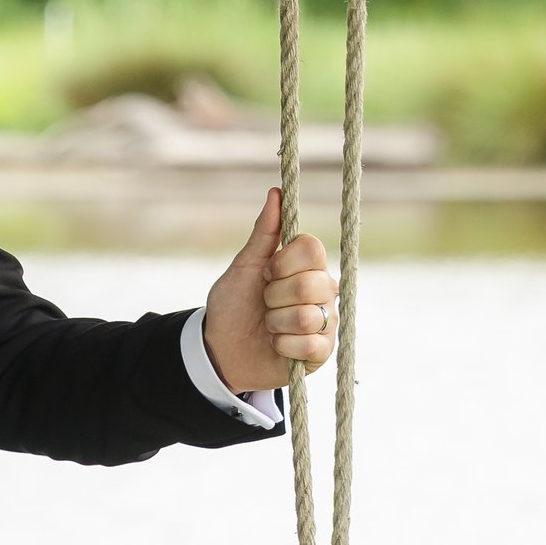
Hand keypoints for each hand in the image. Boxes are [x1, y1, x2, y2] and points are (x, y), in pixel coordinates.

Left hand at [201, 193, 335, 391]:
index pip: (313, 248)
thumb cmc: (233, 306)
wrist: (220, 350)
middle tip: (264, 303)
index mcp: (305, 266)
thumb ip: (264, 233)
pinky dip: (283, 345)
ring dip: (276, 324)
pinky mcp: (321, 352)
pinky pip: (311, 345)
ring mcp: (325, 321)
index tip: (266, 272)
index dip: (284, 262)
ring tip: (269, 326)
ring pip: (308, 316)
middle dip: (275, 296)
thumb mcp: (244, 267)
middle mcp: (322, 290)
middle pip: (312, 283)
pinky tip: (276, 345)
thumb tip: (276, 192)